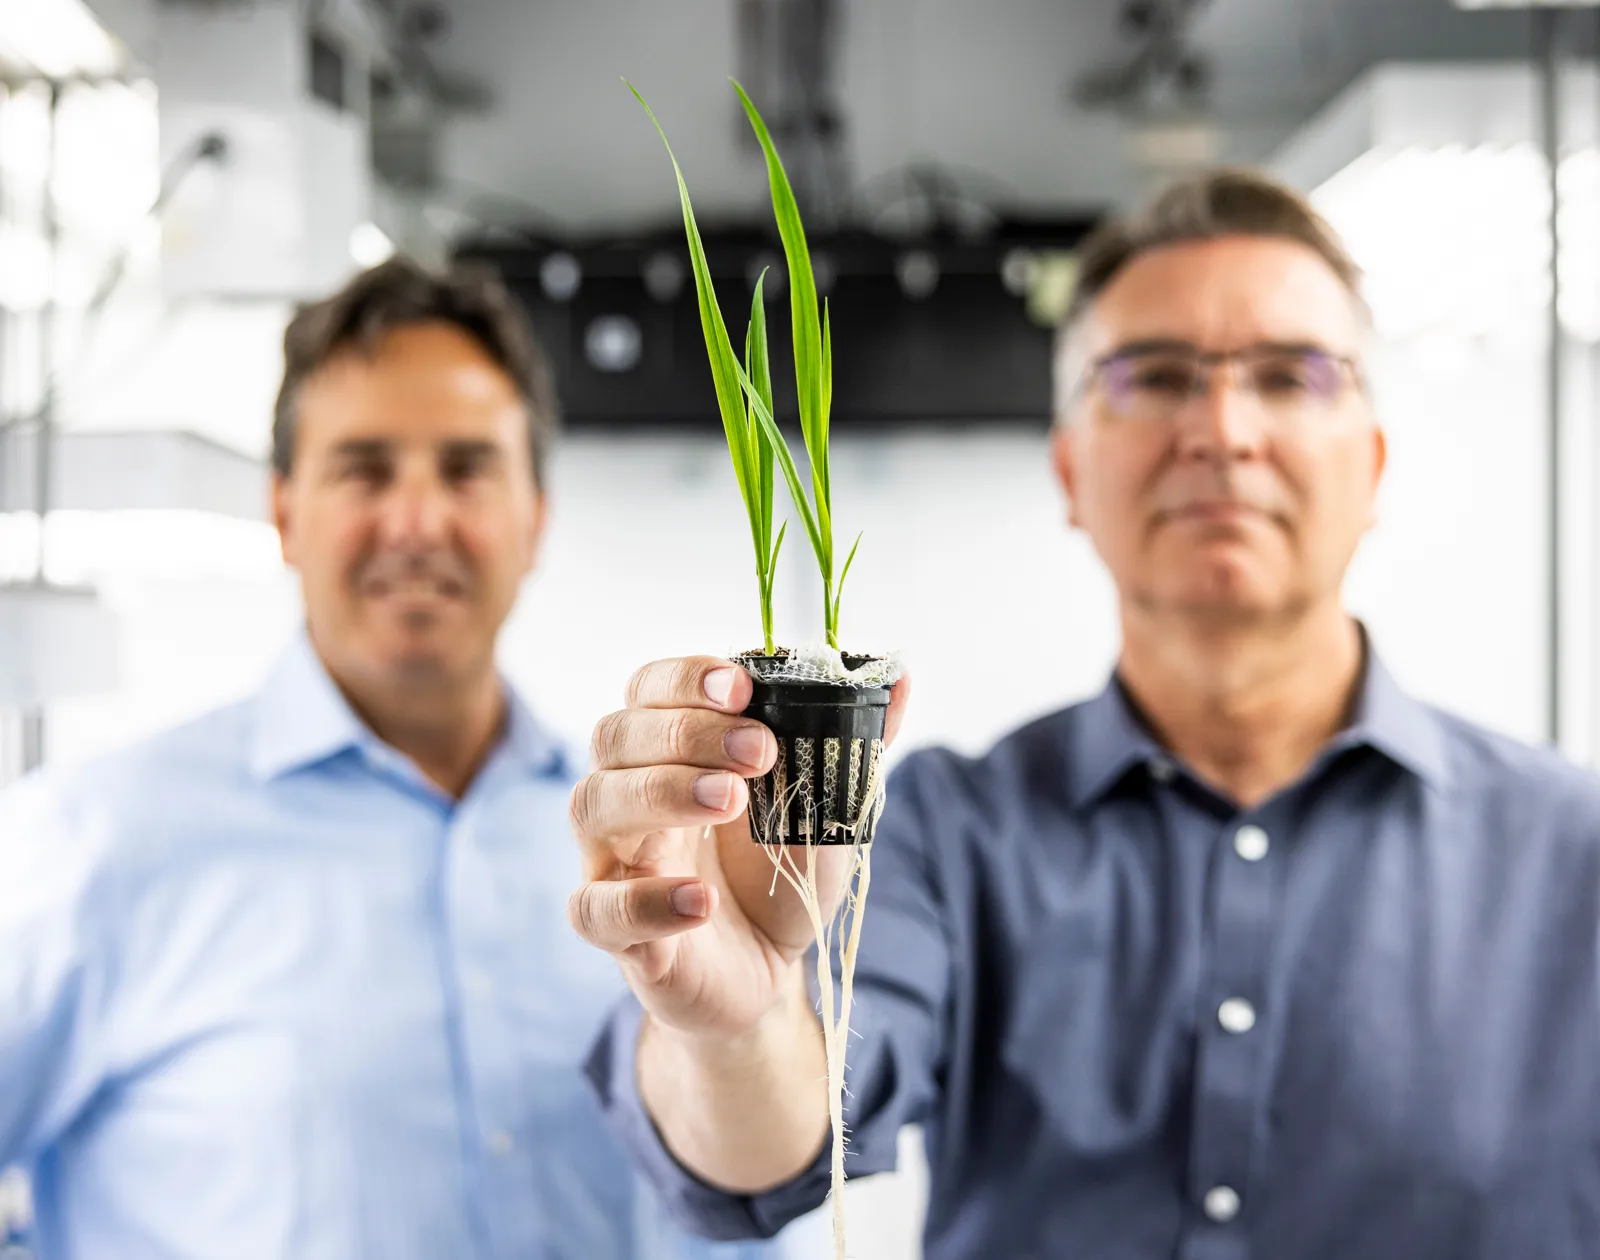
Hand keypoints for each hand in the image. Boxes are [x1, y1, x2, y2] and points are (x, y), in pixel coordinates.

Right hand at [567, 656, 909, 1040]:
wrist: (767, 972)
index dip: (685, 678)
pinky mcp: (617, 934)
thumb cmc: (779, 876)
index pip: (647, 690)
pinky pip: (596, 909)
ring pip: (593, 805)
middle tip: (759, 752)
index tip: (742, 686)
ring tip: (731, 800)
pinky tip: (700, 900)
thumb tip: (902, 681)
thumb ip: (852, 746)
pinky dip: (645, 900)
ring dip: (662, 791)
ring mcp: (614, 862)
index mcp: (669, 753)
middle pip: (615, 736)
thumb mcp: (825, 809)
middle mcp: (628, 796)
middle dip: (687, 732)